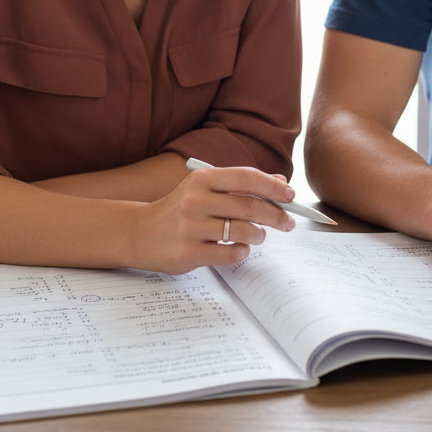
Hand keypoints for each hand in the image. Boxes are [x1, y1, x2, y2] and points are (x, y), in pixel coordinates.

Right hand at [131, 164, 296, 273]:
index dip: (272, 186)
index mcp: (202, 179)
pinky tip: (240, 248)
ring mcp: (191, 227)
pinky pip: (230, 253)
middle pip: (249, 206)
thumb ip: (241, 185)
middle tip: (288, 222)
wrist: (139, 233)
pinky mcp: (189, 253)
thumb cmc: (181, 209)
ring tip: (259, 235)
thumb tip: (280, 183)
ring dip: (259, 235)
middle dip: (276, 215)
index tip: (291, 196)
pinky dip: (242, 251)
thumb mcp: (206, 189)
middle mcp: (195, 200)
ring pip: (243, 231)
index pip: (246, 177)